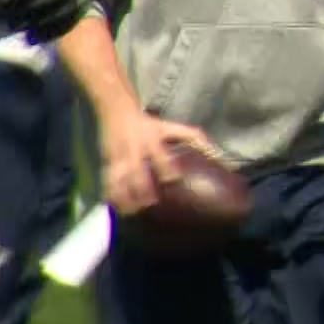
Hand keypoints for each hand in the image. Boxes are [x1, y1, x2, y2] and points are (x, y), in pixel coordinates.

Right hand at [98, 105, 213, 217]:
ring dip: (123, 196)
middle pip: (136, 173)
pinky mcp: (107, 163)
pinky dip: (110, 194)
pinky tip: (113, 206)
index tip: (173, 180)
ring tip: (129, 212)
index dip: (167, 169)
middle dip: (141, 189)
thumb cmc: (150, 124)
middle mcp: (134, 151)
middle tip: (149, 204)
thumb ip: (193, 138)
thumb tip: (216, 153)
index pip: (160, 157)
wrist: (118, 112)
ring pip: (118, 180)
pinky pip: (107, 181)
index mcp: (151, 141)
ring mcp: (118, 158)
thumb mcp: (171, 127)